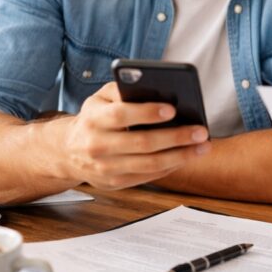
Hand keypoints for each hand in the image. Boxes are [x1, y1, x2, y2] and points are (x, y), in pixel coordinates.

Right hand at [60, 82, 210, 190]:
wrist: (69, 151)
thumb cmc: (95, 118)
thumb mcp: (100, 98)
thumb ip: (123, 89)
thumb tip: (155, 88)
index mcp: (93, 119)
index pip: (121, 114)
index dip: (146, 112)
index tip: (172, 109)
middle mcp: (97, 145)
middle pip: (141, 143)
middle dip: (175, 137)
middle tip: (200, 131)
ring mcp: (105, 168)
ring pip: (149, 164)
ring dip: (180, 156)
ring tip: (202, 146)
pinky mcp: (115, 183)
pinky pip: (148, 176)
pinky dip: (170, 167)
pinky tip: (186, 157)